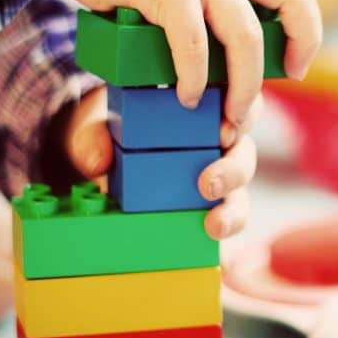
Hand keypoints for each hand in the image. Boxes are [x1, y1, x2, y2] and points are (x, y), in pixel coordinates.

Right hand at [0, 0, 321, 126]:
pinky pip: (192, 41)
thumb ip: (205, 16)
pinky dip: (192, 76)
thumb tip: (218, 75)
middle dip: (297, 47)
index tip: (296, 66)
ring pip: (245, 34)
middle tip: (275, 90)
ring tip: (227, 117)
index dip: (306, 28)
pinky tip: (183, 96)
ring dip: (243, 85)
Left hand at [64, 86, 259, 239]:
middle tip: (209, 184)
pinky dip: (227, 224)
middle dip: (234, 169)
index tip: (223, 133)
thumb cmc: (112, 129)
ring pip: (241, 189)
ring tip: (214, 223)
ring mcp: (219, 172)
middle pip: (244, 150)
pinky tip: (212, 233)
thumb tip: (97, 162)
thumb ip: (93, 136)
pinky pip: (231, 214)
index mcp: (203, 106)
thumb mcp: (98, 124)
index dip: (241, 117)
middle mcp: (219, 139)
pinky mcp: (213, 202)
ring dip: (234, 207)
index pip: (238, 104)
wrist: (103, 156)